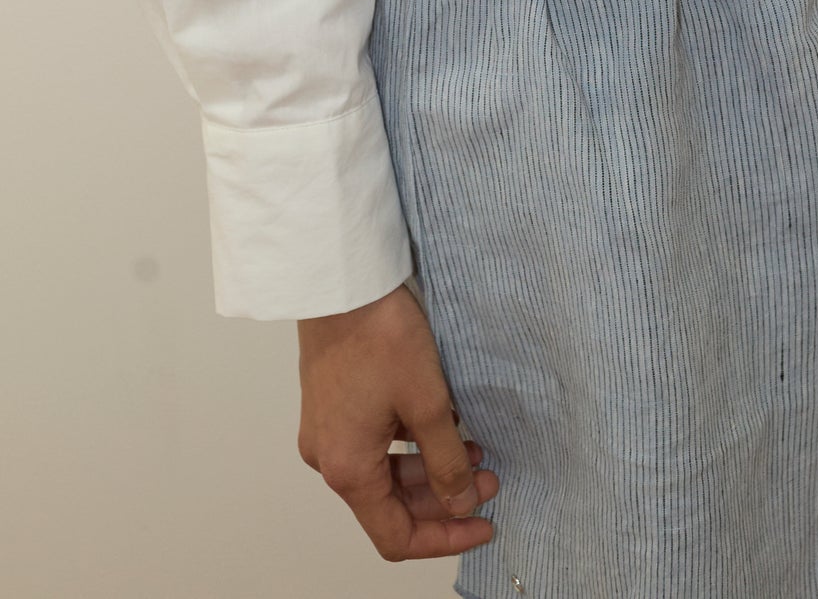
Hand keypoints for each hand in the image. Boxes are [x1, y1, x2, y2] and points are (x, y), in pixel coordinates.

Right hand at [297, 280, 499, 561]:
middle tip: (491, 476)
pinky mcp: (331, 406)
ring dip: (430, 468)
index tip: (484, 524)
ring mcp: (326, 432)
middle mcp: (329, 460)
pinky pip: (373, 444)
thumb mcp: (428, 402)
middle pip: (390, 505)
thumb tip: (462, 503)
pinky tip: (444, 424)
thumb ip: (447, 462)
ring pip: (384, 472)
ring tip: (476, 448)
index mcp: (348, 470)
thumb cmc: (381, 336)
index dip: (445, 538)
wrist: (340, 280)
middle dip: (444, 496)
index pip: (397, 536)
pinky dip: (409, 444)